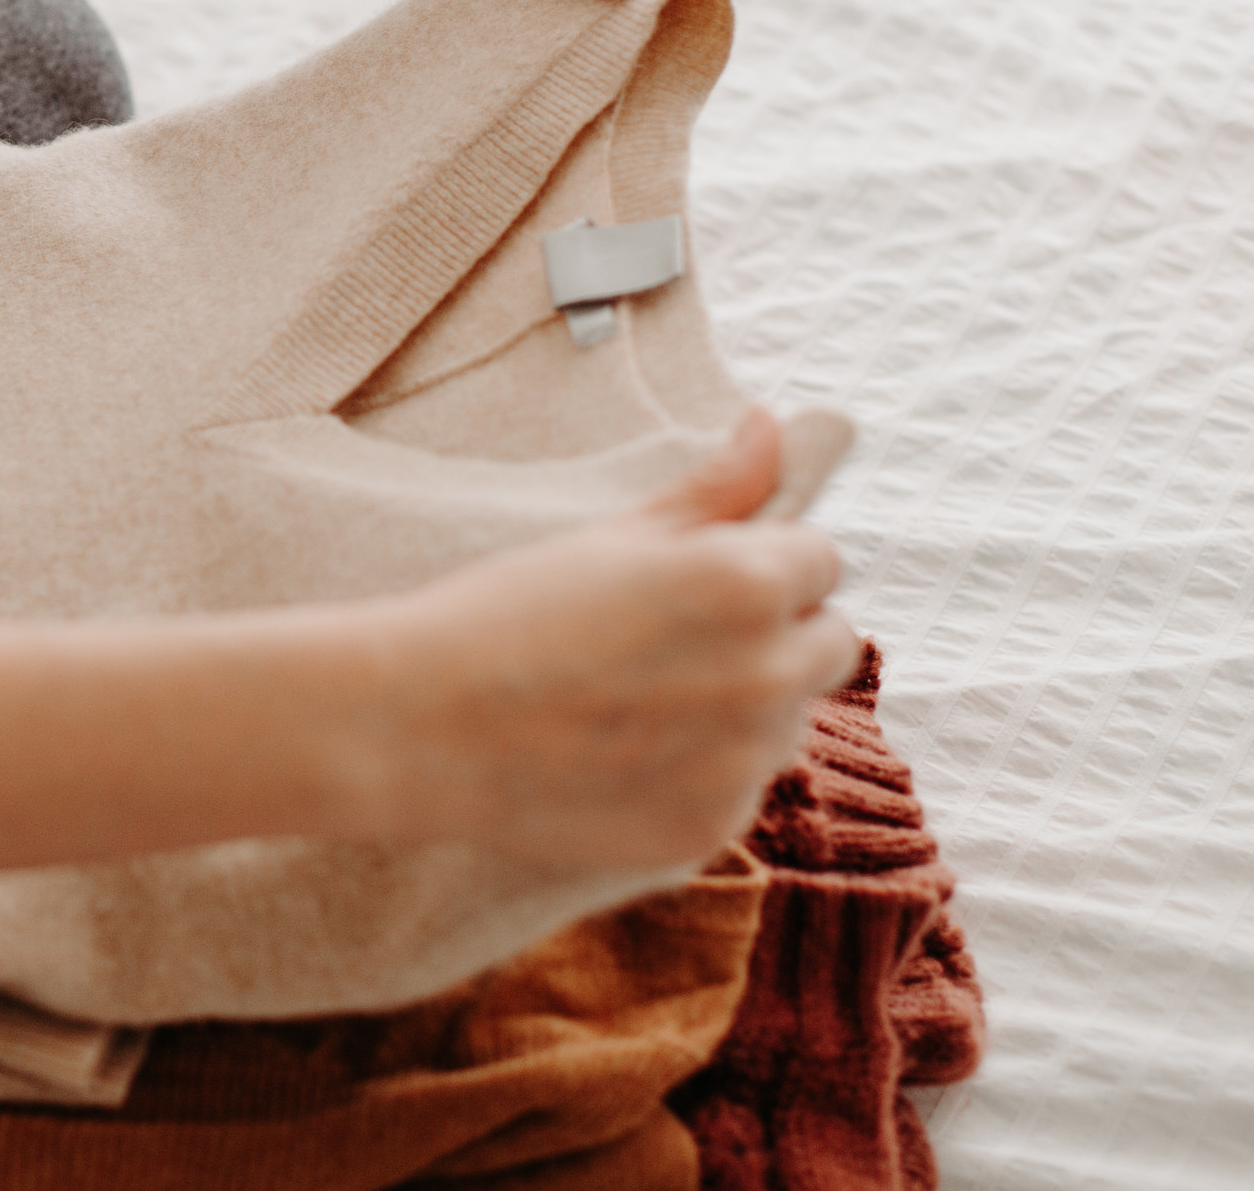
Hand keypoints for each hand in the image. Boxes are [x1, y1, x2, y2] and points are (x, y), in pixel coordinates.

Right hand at [363, 408, 858, 868]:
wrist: (422, 725)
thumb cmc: (510, 613)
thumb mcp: (615, 535)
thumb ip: (715, 488)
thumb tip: (773, 425)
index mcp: (748, 584)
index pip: (823, 560)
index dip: (765, 560)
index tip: (698, 578)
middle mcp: (766, 675)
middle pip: (831, 644)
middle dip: (778, 633)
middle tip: (677, 637)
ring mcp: (743, 762)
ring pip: (788, 719)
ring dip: (745, 705)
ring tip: (640, 697)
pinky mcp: (710, 828)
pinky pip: (741, 786)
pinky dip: (702, 771)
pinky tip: (624, 752)